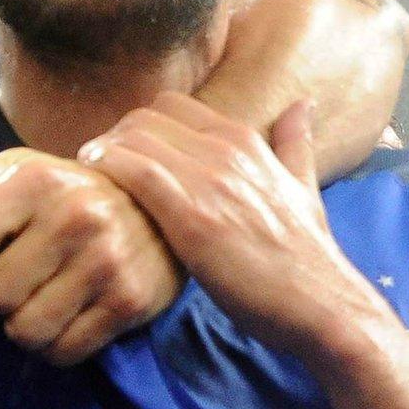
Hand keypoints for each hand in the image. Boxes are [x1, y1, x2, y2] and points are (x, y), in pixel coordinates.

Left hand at [0, 149, 180, 364]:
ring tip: (39, 301)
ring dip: (23, 326)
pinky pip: (64, 352)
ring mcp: (106, 263)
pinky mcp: (130, 302)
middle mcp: (75, 219)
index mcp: (38, 181)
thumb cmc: (73, 192)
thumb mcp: (23, 172)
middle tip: (18, 281)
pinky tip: (65, 319)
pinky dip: (56, 346)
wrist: (164, 210)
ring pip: (25, 331)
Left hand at [80, 94, 395, 360]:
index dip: (137, 126)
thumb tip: (301, 104)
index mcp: (244, 139)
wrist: (320, 305)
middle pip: (143, 118)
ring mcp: (209, 180)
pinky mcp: (192, 217)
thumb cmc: (305, 254)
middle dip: (112, 138)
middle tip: (96, 169)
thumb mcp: (302, 187)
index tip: (120, 153)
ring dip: (101, 155)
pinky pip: (134, 173)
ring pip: (132, 139)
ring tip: (88, 182)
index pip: (170, 105)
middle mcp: (225, 149)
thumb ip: (294, 144)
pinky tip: (97, 193)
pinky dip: (108, 173)